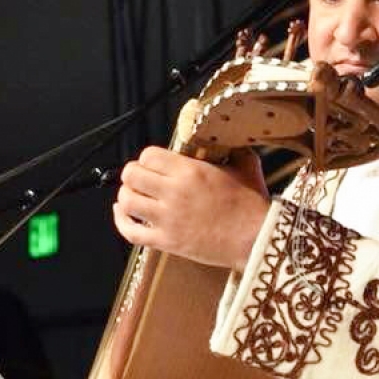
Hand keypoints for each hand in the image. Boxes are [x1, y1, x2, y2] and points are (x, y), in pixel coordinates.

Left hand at [112, 146, 268, 270]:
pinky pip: (131, 231)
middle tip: (141, 179)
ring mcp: (168, 219)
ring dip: (126, 196)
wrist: (257, 240)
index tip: (154, 164)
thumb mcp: (245, 165)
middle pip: (132, 175)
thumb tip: (226, 137)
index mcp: (190, 171)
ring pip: (127, 201)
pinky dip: (121, 221)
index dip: (148, 158)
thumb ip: (231, 149)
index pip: (148, 155)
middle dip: (133, 175)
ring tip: (133, 196)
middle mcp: (174, 192)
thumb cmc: (252, 204)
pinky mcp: (166, 241)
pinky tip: (122, 213)